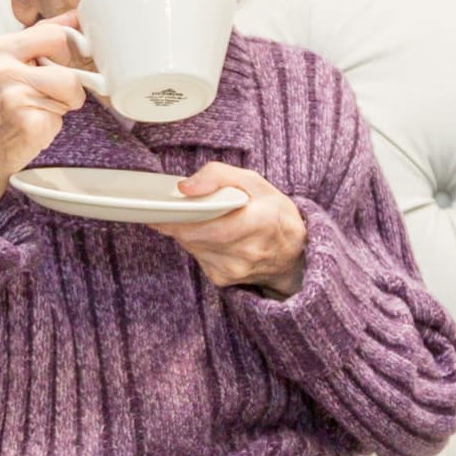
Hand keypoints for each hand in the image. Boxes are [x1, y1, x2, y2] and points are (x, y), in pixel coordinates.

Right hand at [0, 15, 92, 215]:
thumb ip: (38, 42)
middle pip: (64, 50)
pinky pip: (63, 114)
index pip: (53, 31)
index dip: (67, 48)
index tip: (65, 62)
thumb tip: (76, 18)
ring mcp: (14, 94)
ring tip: (43, 107)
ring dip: (67, 100)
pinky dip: (54, 122)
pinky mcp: (28, 121)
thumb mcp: (7, 65)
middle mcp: (4, 67)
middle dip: (68, 70)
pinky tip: (34, 125)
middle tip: (55, 88)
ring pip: (71, 85)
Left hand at [169, 163, 308, 294]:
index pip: (211, 226)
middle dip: (177, 221)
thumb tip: (184, 188)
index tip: (162, 209)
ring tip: (195, 216)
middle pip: (194, 237)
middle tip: (169, 208)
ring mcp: (234, 270)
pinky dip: (196, 243)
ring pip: (191, 246)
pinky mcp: (222, 279)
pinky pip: (197, 256)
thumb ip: (218, 176)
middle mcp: (247, 252)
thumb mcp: (255, 182)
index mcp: (261, 223)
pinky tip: (208, 234)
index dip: (182, 219)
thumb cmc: (273, 212)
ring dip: (186, 231)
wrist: (293, 254)